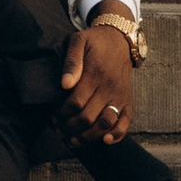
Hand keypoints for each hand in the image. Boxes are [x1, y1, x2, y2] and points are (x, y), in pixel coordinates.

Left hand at [59, 14, 138, 142]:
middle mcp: (109, 87)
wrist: (119, 39)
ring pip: (105, 124)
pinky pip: (126, 122)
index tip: (52, 118)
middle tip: (58, 131)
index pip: (75, 102)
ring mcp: (120, 96)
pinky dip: (117, 135)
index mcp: (95, 73)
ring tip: (73, 140)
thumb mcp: (79, 41)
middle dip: (69, 128)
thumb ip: (71, 61)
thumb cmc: (95, 42)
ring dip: (88, 137)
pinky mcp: (128, 100)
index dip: (61, 114)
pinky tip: (104, 141)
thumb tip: (64, 84)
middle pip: (88, 117)